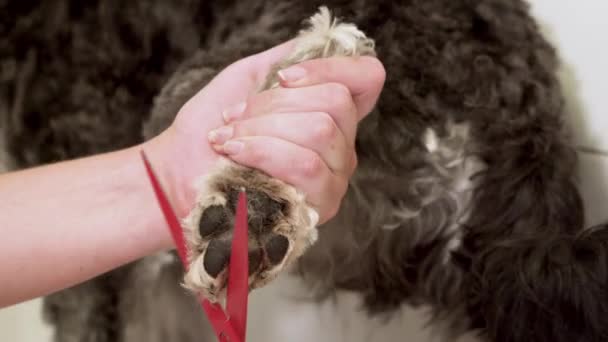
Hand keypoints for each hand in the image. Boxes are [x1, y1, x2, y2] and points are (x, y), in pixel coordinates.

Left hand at [145, 40, 384, 223]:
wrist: (179, 172)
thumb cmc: (211, 127)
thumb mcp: (248, 79)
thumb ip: (286, 58)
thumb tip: (318, 41)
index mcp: (330, 114)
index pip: (367, 78)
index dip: (331, 68)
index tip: (283, 77)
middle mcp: (341, 146)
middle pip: (336, 102)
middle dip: (275, 103)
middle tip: (237, 117)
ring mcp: (335, 177)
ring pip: (320, 130)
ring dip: (262, 129)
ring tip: (228, 139)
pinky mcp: (320, 205)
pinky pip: (306, 165)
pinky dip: (262, 152)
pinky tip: (235, 155)